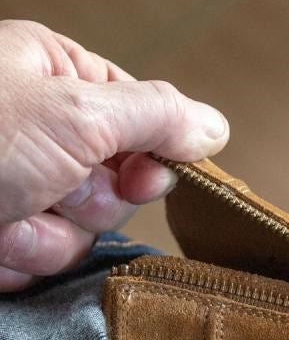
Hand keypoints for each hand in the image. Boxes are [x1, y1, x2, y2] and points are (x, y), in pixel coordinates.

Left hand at [0, 19, 229, 290]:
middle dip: (84, 202)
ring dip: (46, 237)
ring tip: (0, 216)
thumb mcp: (75, 113)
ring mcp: (20, 184)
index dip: (148, 157)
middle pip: (117, 185)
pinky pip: (44, 261)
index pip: (144, 119)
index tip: (138, 177)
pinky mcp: (1, 232)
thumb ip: (156, 117)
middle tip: (47, 188)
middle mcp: (41, 129)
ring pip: (82, 233)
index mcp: (57, 78)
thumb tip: (216, 127)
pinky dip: (18, 259)